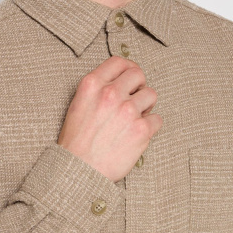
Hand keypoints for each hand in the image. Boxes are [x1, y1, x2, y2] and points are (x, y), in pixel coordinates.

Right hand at [57, 56, 162, 182]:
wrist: (78, 170)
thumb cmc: (75, 143)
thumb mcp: (77, 106)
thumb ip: (96, 91)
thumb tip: (118, 83)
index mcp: (92, 85)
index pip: (119, 62)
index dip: (128, 69)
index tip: (130, 79)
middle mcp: (110, 94)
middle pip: (138, 74)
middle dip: (139, 86)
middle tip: (135, 100)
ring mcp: (128, 111)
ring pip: (151, 95)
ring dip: (146, 106)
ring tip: (136, 118)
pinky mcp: (141, 130)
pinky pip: (157, 119)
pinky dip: (150, 127)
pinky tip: (138, 134)